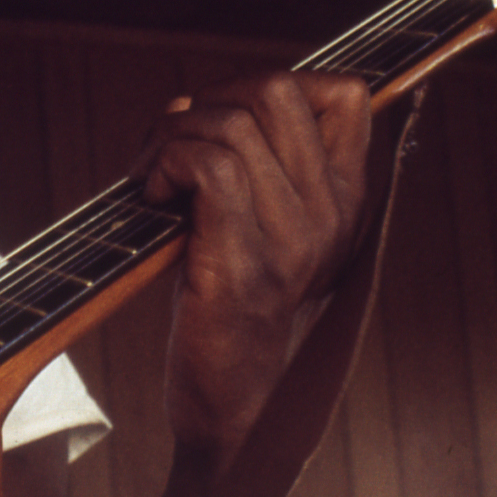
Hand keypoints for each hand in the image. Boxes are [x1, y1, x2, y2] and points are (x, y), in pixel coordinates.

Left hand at [140, 70, 370, 470]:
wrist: (232, 409)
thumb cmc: (227, 315)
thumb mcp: (255, 231)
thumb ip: (245, 168)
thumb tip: (183, 104)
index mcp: (347, 201)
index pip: (346, 92)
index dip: (270, 87)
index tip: (221, 127)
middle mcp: (332, 215)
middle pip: (275, 89)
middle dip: (205, 101)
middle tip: (167, 151)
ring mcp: (294, 240)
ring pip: (232, 123)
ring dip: (169, 137)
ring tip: (149, 180)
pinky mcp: (245, 263)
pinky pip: (209, 166)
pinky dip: (165, 164)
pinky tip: (149, 199)